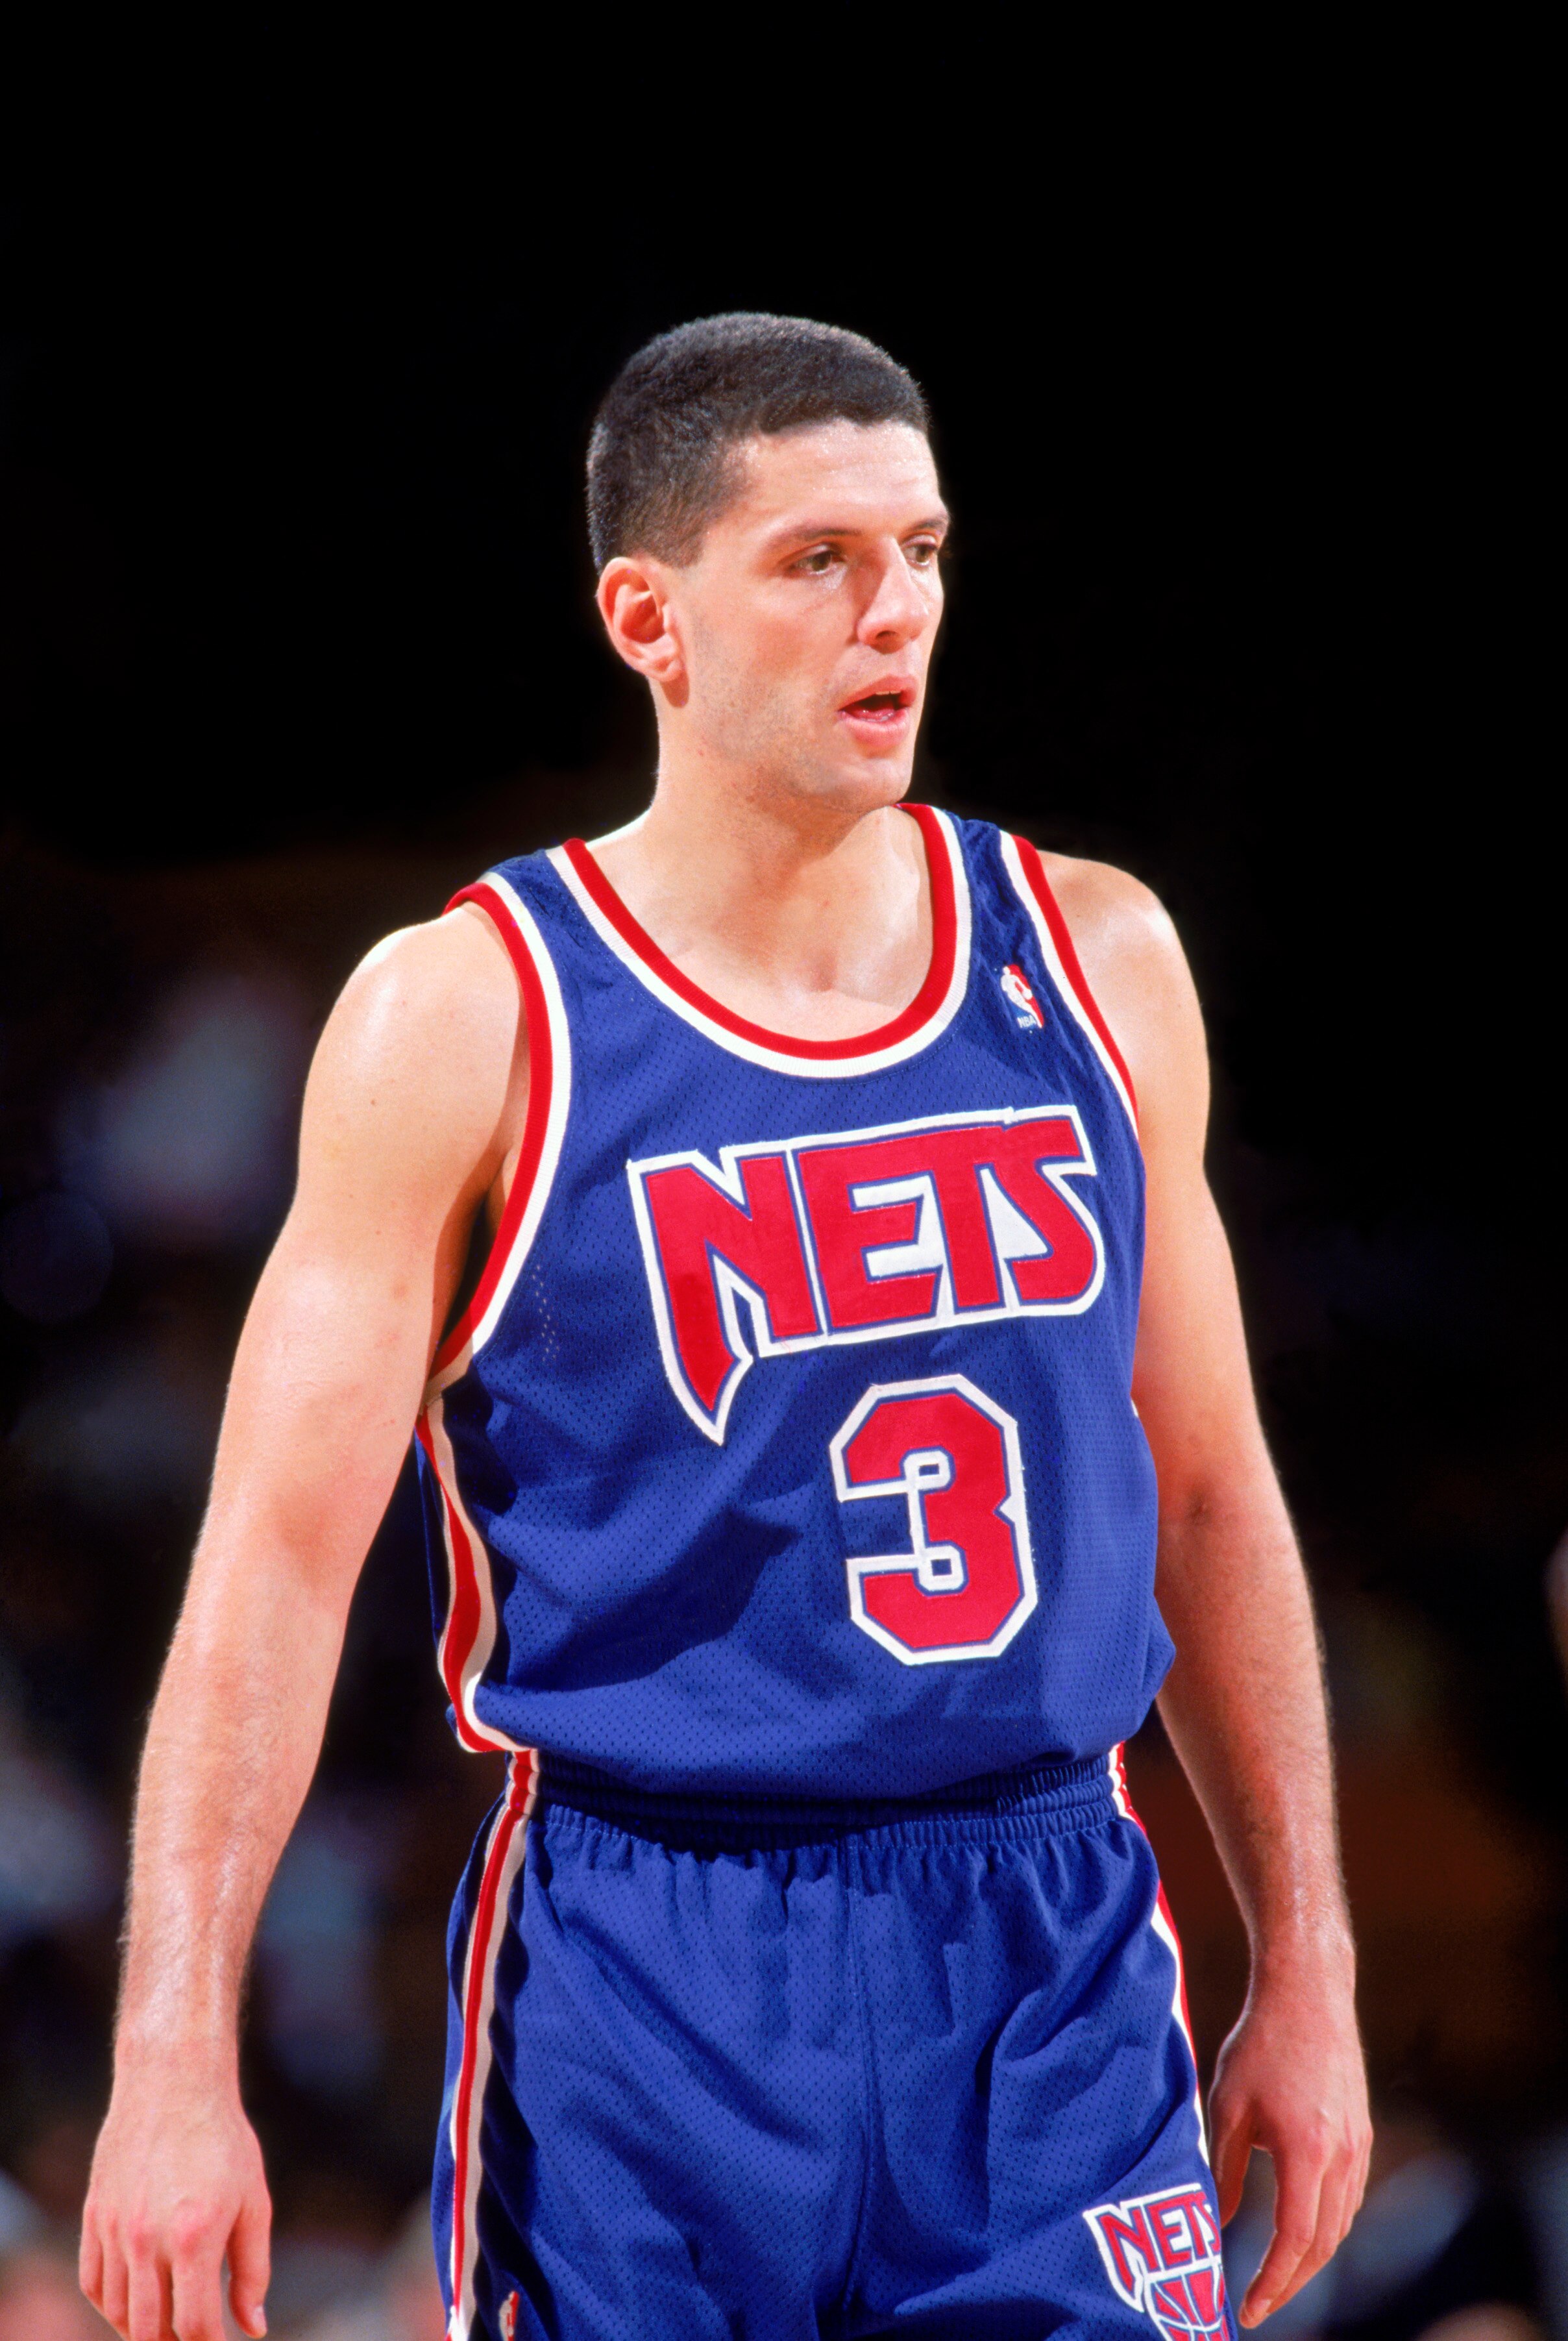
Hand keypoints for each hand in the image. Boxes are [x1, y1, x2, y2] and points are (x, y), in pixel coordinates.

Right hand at [79, 2056, 270, 2340]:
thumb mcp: (253, 2202)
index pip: (195, 2326)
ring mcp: (116, 2229)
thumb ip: (253, 2270)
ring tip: (168, 2320)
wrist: (173, 2083)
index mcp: (194, 2238)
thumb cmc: (223, 2141)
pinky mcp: (95, 2215)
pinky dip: (112, 2303)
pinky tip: (136, 2299)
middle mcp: (148, 2240)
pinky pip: (93, 2283)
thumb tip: (254, 2328)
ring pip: (119, 2312)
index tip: (220, 2337)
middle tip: (193, 2330)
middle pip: (150, 2330)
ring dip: (143, 2327)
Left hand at [1209, 1958, 1370, 2325]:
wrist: (1308, 1993)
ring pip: (1341, 2224)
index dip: (1273, 2282)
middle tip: (1260, 2302)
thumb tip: (1219, 2222)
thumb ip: (1225, 2169)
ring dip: (1311, 2257)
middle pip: (1323, 2244)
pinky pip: (1349, 2197)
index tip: (1248, 2309)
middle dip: (1291, 2282)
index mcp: (1305, 2150)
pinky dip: (1327, 2224)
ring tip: (1276, 2274)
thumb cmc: (1260, 2044)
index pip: (1295, 2240)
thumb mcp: (1228, 2105)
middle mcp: (1341, 2155)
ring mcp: (1359, 2144)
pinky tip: (1303, 2228)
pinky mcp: (1362, 2133)